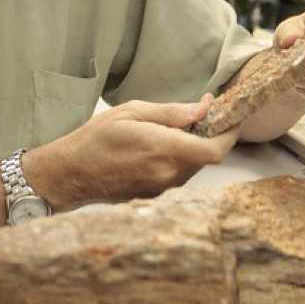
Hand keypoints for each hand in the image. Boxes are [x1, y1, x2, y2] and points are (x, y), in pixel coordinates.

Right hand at [23, 95, 239, 209]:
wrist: (72, 174)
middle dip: (213, 134)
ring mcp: (163, 188)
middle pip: (208, 157)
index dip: (230, 133)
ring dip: (197, 146)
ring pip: (195, 165)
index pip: (214, 150)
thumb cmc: (97, 137)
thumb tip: (203, 108)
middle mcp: (168, 174)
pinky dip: (182, 157)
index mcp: (163, 149)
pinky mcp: (157, 195)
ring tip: (183, 124)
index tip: (232, 115)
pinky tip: (167, 143)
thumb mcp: (132, 112)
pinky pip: (180, 174)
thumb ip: (172, 113)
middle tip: (207, 111)